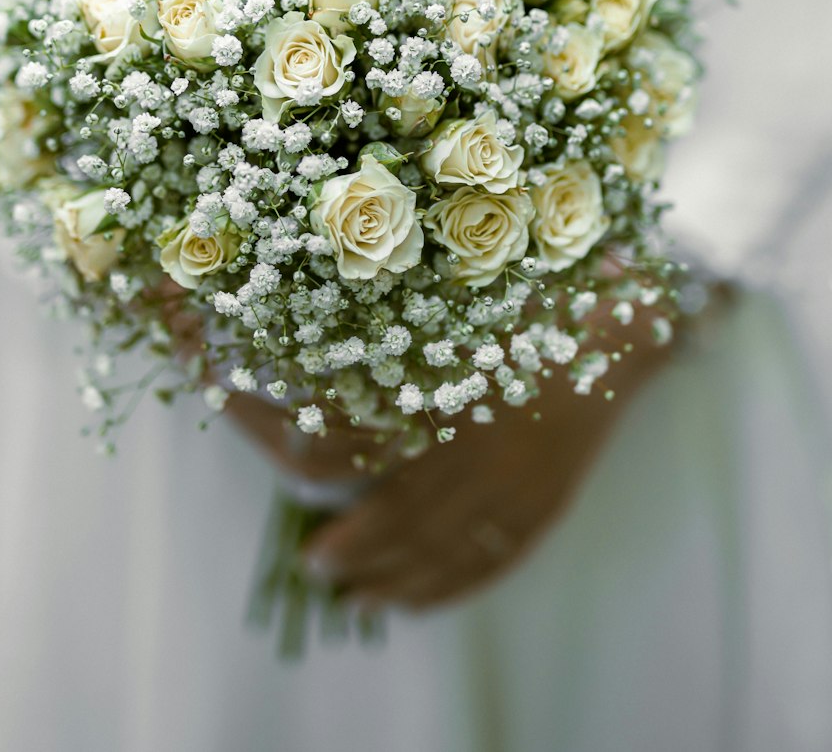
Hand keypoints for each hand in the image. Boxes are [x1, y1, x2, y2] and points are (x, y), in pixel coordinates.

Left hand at [302, 308, 674, 612]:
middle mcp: (467, 444)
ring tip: (351, 597)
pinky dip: (443, 588)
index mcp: (432, 387)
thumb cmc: (530, 298)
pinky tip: (412, 602)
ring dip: (387, 577)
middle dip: (348, 546)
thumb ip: (389, 333)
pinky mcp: (543, 506)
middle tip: (313, 564)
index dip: (299, 450)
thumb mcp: (451, 302)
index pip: (344, 435)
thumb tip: (312, 348)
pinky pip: (486, 561)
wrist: (619, 328)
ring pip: (434, 547)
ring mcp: (510, 484)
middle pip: (390, 512)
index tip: (282, 458)